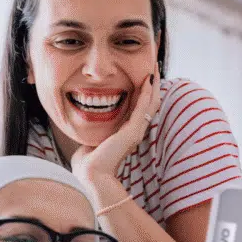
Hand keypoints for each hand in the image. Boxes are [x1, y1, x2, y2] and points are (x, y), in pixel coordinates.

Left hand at [70, 63, 161, 189]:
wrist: (90, 175)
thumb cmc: (87, 162)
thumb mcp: (92, 140)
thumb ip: (95, 132)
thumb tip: (88, 126)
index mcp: (126, 133)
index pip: (140, 108)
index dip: (143, 91)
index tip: (143, 74)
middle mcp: (134, 131)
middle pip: (150, 103)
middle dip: (152, 84)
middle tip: (154, 66)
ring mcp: (136, 132)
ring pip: (150, 104)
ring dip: (153, 85)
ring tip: (154, 68)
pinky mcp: (133, 132)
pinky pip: (143, 108)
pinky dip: (147, 93)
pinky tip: (149, 79)